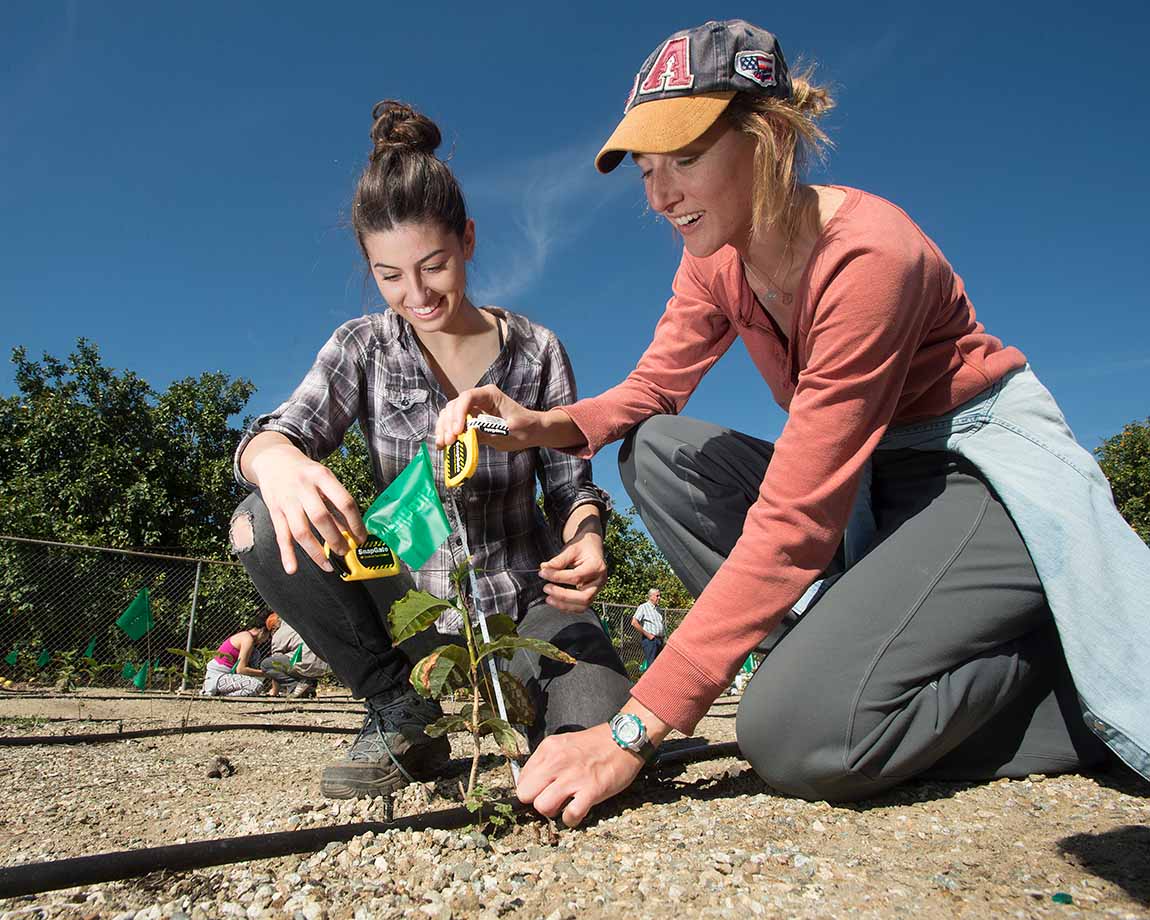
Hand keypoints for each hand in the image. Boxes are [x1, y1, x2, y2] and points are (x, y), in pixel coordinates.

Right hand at [246, 437, 365, 574]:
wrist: (273, 459)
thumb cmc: (305, 472)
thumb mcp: (323, 478)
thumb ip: (335, 502)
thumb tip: (352, 530)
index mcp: (322, 477)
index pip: (344, 502)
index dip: (355, 523)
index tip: (361, 538)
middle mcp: (303, 488)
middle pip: (321, 518)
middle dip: (336, 539)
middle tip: (345, 552)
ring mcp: (287, 501)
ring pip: (301, 531)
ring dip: (316, 552)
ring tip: (328, 565)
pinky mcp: (274, 511)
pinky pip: (281, 535)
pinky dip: (287, 554)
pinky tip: (293, 568)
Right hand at [435, 384, 541, 451]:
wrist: (532, 431)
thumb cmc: (524, 427)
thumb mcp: (507, 431)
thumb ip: (487, 431)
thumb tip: (466, 434)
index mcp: (489, 394)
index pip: (467, 397)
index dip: (459, 414)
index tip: (458, 431)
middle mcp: (478, 398)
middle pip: (455, 406)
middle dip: (449, 424)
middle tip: (449, 441)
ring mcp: (472, 408)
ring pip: (450, 414)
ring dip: (444, 429)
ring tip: (444, 444)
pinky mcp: (470, 420)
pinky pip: (453, 423)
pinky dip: (446, 433)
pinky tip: (443, 445)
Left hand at [516, 723, 644, 825]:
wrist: (624, 739)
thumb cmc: (595, 745)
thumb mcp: (563, 743)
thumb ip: (546, 760)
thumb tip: (532, 783)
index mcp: (548, 748)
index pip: (522, 779)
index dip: (531, 789)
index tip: (542, 790)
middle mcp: (557, 761)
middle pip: (526, 794)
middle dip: (536, 801)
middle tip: (551, 799)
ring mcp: (574, 777)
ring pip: (542, 807)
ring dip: (552, 811)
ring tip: (564, 804)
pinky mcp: (591, 790)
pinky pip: (569, 816)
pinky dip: (571, 819)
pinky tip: (578, 810)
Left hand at [539, 528, 606, 612]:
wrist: (592, 546)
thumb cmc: (583, 547)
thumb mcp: (571, 549)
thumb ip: (559, 560)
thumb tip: (545, 568)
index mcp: (597, 566)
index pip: (576, 576)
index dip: (558, 577)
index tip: (543, 573)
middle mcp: (600, 580)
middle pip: (584, 596)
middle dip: (563, 595)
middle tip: (546, 588)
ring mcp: (598, 589)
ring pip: (584, 605)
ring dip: (564, 605)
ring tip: (549, 598)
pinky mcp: (592, 594)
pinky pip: (581, 606)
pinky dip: (568, 606)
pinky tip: (556, 601)